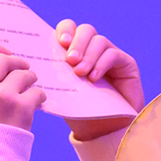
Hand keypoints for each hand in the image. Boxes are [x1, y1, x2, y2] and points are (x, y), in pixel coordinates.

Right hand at [0, 40, 44, 129]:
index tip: (2, 54)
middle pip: (3, 58)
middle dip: (16, 63)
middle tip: (22, 71)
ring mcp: (2, 96)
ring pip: (24, 73)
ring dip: (30, 79)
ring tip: (28, 89)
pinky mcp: (21, 108)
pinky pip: (37, 92)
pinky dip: (38, 97)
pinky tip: (34, 104)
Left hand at [55, 19, 143, 139]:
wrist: (104, 132)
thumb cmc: (81, 112)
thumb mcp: (62, 93)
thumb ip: (53, 76)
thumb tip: (34, 65)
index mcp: (75, 51)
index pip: (70, 28)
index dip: (65, 29)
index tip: (60, 42)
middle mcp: (93, 50)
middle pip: (86, 30)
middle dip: (76, 43)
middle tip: (70, 61)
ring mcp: (110, 55)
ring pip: (99, 41)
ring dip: (88, 56)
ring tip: (80, 73)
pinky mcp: (126, 64)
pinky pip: (113, 54)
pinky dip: (101, 64)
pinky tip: (93, 78)